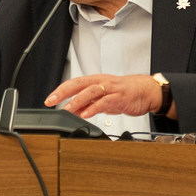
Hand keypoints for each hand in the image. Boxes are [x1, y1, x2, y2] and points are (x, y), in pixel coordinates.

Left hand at [45, 74, 164, 118]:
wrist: (147, 91)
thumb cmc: (125, 93)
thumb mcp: (104, 98)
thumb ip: (89, 104)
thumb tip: (74, 111)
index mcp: (95, 81)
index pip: (73, 83)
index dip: (60, 91)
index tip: (49, 99)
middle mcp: (100, 82)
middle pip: (78, 84)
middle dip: (62, 92)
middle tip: (51, 101)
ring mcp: (110, 89)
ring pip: (90, 92)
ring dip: (76, 101)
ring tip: (67, 109)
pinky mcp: (119, 97)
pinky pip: (104, 102)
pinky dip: (94, 108)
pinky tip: (85, 114)